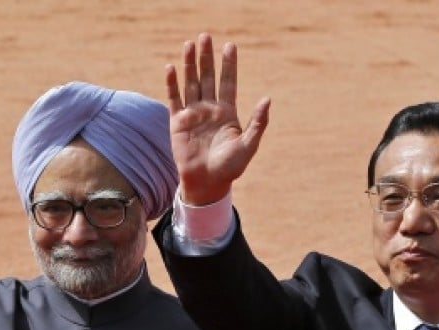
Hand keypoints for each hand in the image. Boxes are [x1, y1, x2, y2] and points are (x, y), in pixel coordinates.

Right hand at [165, 33, 270, 205]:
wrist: (208, 183)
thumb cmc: (230, 167)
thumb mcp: (248, 145)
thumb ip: (258, 122)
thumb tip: (267, 99)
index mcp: (227, 112)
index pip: (228, 82)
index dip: (229, 64)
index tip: (230, 46)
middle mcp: (209, 109)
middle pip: (208, 77)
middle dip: (206, 58)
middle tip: (205, 37)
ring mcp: (193, 114)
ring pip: (191, 83)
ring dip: (189, 65)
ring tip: (189, 45)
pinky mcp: (177, 122)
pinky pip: (174, 99)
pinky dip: (172, 84)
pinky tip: (171, 68)